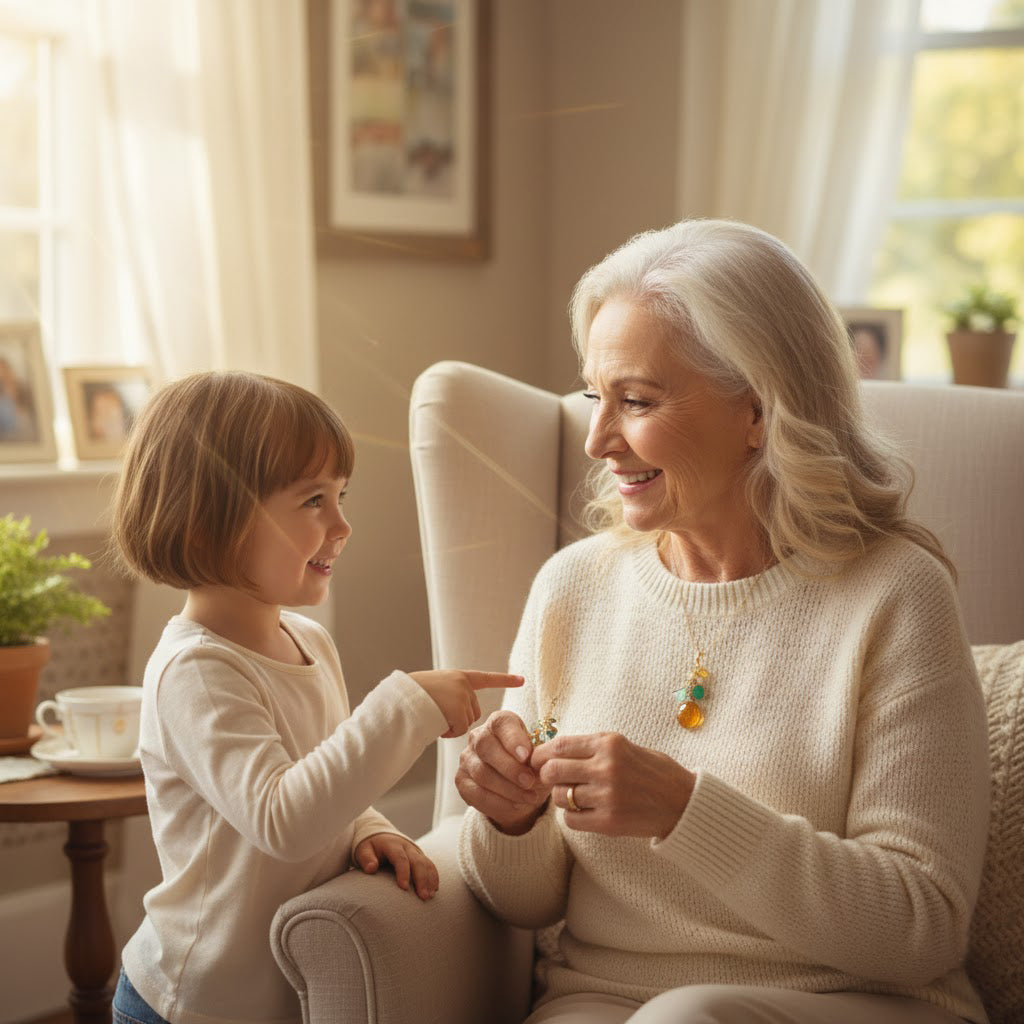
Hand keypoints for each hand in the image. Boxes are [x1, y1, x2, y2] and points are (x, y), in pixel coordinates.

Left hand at [353, 832, 438, 900]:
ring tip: (430, 896)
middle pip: (418, 862)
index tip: (403, 887)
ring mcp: (415, 852)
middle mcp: (407, 847)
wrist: (381, 836)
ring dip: (430, 879)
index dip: (403, 872)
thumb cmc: (371, 848)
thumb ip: (366, 859)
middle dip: (422, 879)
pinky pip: (430, 866)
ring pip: (426, 864)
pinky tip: (434, 890)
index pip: (400, 858)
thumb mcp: (364, 850)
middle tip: (423, 897)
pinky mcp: (420, 857)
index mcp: (392, 845)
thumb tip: (371, 869)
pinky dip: (433, 877)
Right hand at [409, 670, 522, 737]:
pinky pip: (458, 729)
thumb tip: (457, 713)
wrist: (400, 699)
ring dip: (451, 725)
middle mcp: (463, 684)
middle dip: (459, 718)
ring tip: (433, 715)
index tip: (523, 680)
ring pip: (466, 722)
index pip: (486, 678)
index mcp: (459, 676)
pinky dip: (447, 731)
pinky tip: (435, 723)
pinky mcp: (458, 709)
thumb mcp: (435, 688)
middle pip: (473, 711)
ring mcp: (462, 696)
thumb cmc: (411, 696)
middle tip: (439, 714)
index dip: (505, 680)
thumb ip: (451, 694)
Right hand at [456, 710, 550, 834]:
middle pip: (486, 747)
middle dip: (510, 768)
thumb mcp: (539, 757)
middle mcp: (478, 736)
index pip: (501, 723)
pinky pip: (477, 794)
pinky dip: (499, 803)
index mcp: (499, 723)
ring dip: (508, 789)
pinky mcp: (462, 781)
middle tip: (529, 781)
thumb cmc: (531, 765)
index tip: (526, 756)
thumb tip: (541, 763)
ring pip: (482, 773)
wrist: (520, 787)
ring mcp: (467, 759)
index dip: (513, 739)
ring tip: (529, 797)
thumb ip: (539, 757)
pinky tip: (516, 806)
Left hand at [530, 732, 694, 839]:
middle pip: (553, 770)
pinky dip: (573, 816)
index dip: (541, 753)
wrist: (683, 802)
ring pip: (561, 797)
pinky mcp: (609, 822)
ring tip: (576, 796)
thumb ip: (592, 748)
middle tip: (551, 780)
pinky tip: (584, 812)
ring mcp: (607, 796)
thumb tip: (554, 750)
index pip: (559, 745)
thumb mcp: (625, 746)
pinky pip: (572, 820)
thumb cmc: (653, 771)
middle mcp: (606, 767)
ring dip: (562, 797)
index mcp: (609, 743)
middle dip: (546, 776)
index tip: (537, 760)